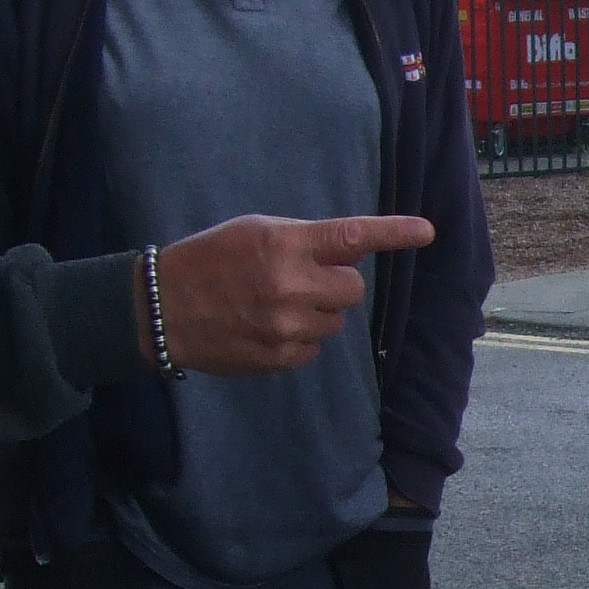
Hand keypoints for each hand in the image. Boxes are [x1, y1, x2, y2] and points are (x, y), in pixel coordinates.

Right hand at [151, 213, 437, 375]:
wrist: (162, 308)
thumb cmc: (210, 260)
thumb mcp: (255, 232)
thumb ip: (304, 239)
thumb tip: (351, 251)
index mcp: (286, 244)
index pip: (352, 236)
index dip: (394, 233)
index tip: (427, 232)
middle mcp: (292, 285)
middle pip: (352, 287)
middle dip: (334, 283)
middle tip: (300, 279)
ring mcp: (287, 326)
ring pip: (336, 321)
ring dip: (317, 312)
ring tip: (276, 304)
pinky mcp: (280, 357)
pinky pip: (315, 349)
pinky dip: (300, 339)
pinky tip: (266, 327)